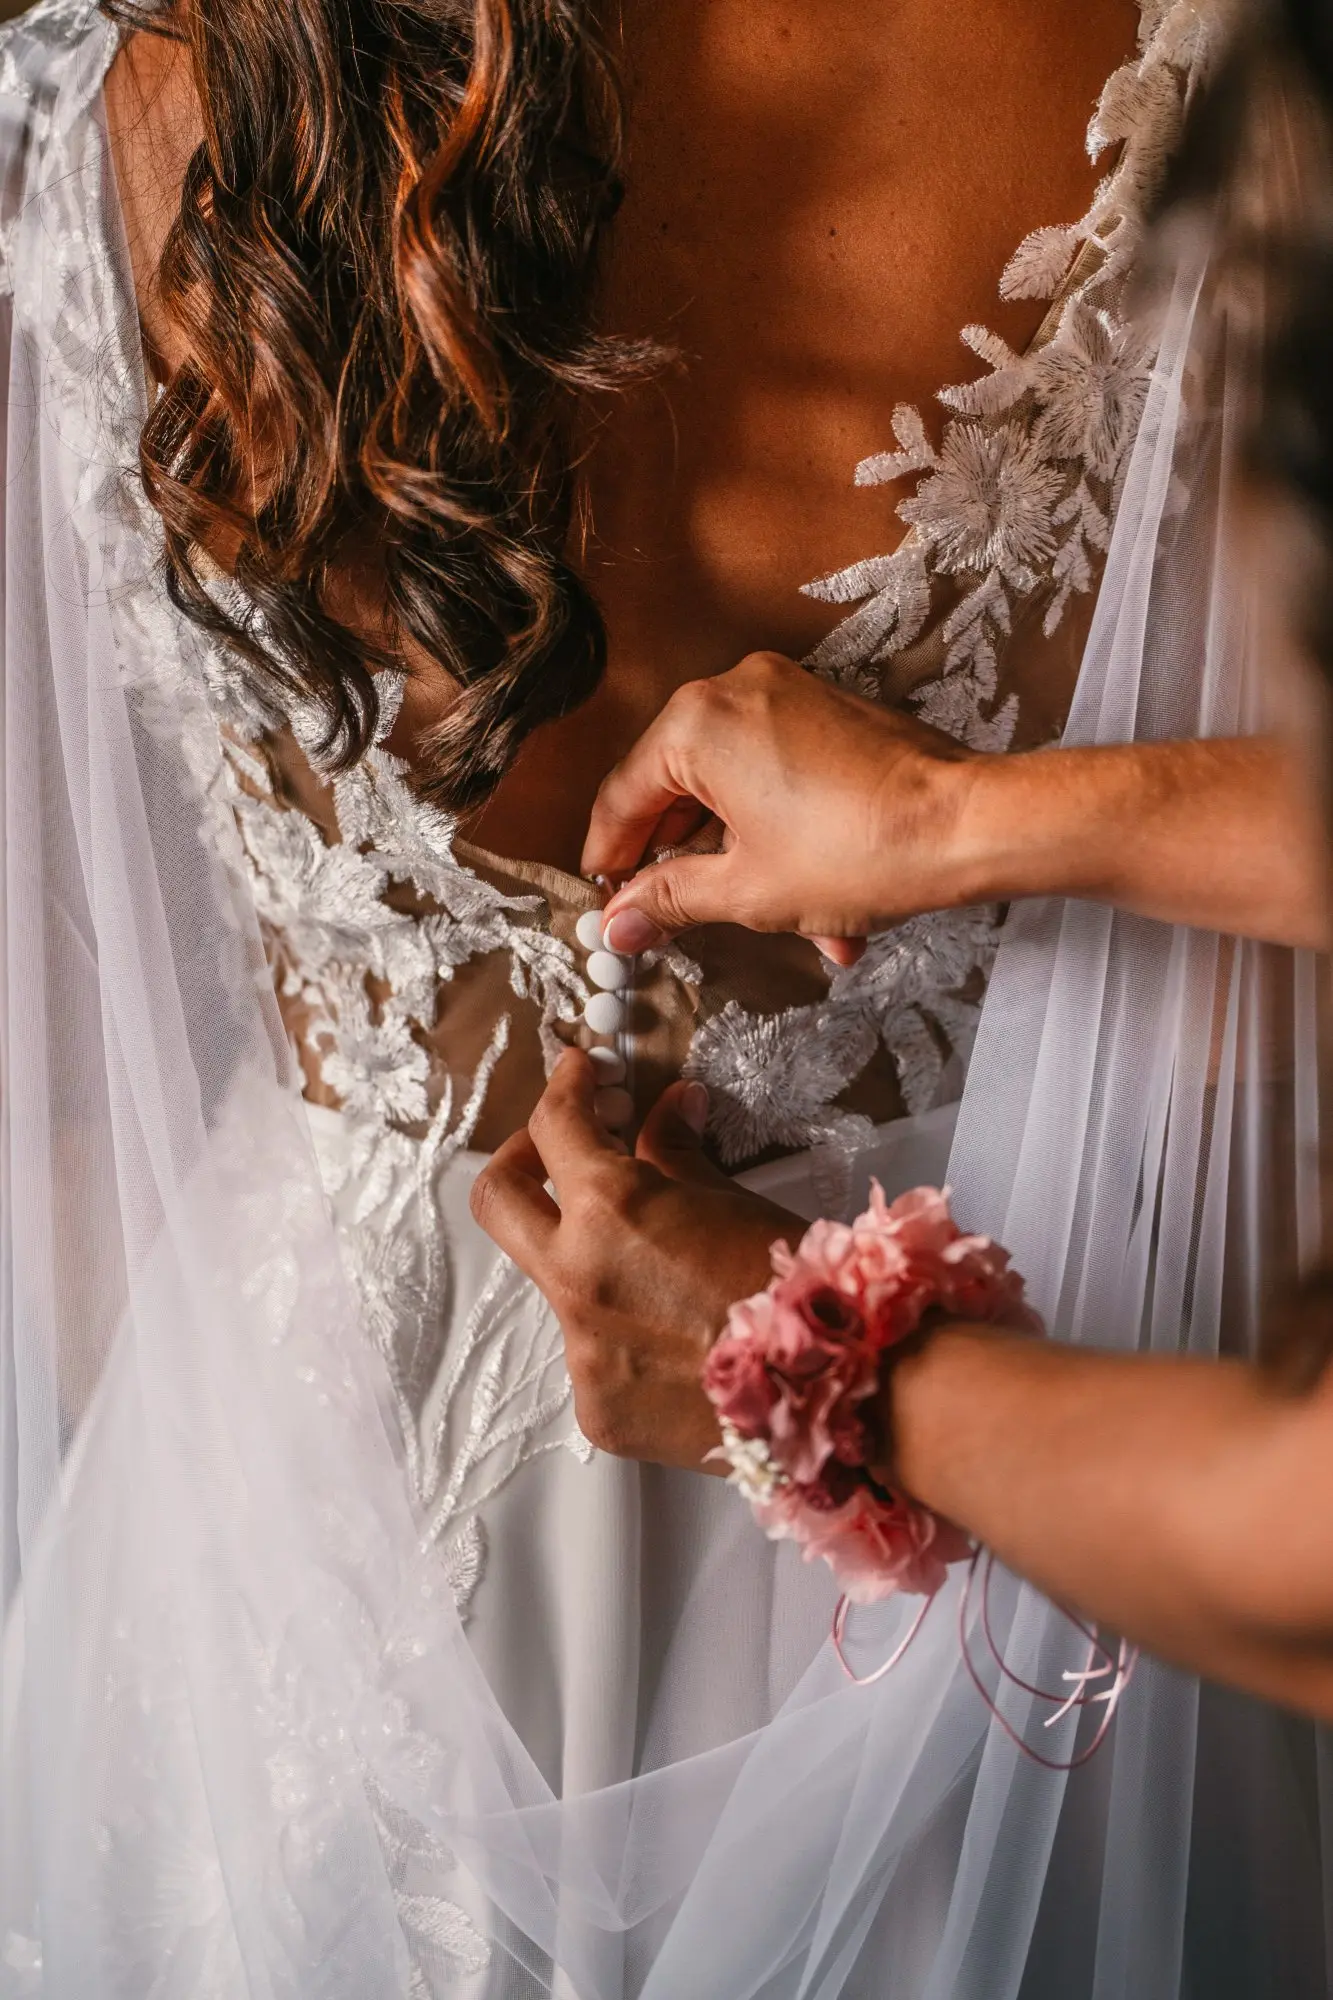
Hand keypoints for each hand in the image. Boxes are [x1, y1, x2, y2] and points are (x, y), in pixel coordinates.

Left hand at [469, 1050, 799, 1469]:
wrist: (837, 1391)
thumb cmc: (803, 1286)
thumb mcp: (733, 1202)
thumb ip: (679, 1155)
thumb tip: (671, 1110)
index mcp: (611, 1209)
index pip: (555, 1126)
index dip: (566, 1088)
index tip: (580, 1076)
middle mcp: (576, 1277)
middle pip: (498, 1200)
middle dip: (521, 1160)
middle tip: (559, 1150)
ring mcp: (580, 1351)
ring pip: (559, 1287)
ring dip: (595, 1264)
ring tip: (666, 1274)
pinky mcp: (598, 1409)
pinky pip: (594, 1355)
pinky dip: (629, 1338)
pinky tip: (685, 1344)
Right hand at [581, 651, 976, 966]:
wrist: (968, 824)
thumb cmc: (860, 850)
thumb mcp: (747, 890)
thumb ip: (669, 901)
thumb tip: (619, 924)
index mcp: (697, 723)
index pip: (624, 797)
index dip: (610, 860)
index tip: (606, 903)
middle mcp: (736, 690)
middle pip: (678, 789)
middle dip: (686, 865)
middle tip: (673, 919)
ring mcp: (787, 693)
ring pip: (734, 788)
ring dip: (746, 861)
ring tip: (779, 928)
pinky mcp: (828, 711)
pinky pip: (778, 772)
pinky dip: (783, 831)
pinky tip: (820, 904)